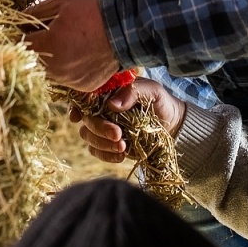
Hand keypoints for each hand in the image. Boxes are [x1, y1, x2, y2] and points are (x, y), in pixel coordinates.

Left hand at [24, 0, 120, 90]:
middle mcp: (56, 69)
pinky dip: (69, 69)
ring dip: (51, 60)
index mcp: (47, 46)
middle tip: (49, 34)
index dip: (22, 33)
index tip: (28, 27)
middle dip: (36, 47)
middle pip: (33, 60)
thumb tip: (19, 19)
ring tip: (66, 43)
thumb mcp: (61, 3)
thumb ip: (35, 12)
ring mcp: (70, 81)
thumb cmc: (92, 12)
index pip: (20, 44)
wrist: (125, 29)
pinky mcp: (83, 87)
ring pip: (49, 72)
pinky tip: (79, 54)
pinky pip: (67, 79)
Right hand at [68, 78, 185, 163]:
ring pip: (87, 136)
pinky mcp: (107, 145)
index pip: (83, 95)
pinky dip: (106, 155)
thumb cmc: (160, 102)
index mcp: (106, 91)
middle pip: (86, 119)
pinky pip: (96, 151)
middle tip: (118, 134)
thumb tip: (111, 104)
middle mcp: (100, 108)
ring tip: (123, 146)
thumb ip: (132, 92)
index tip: (78, 117)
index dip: (75, 105)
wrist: (172, 125)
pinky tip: (122, 155)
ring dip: (102, 144)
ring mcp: (102, 127)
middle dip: (99, 128)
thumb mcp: (152, 91)